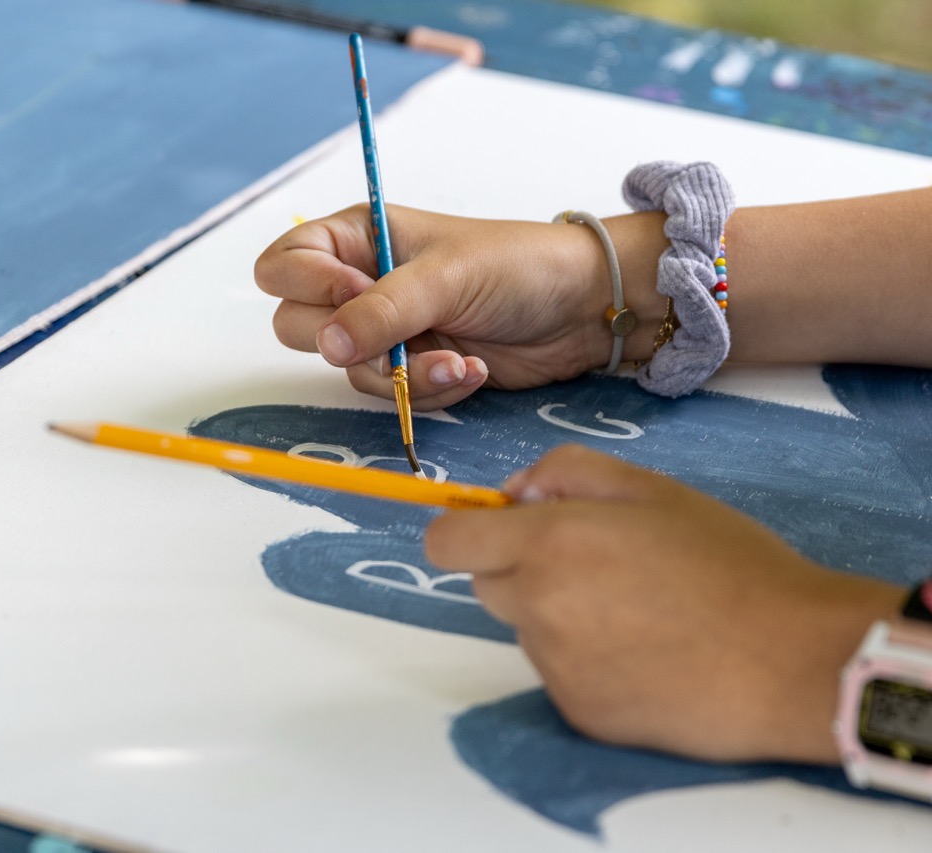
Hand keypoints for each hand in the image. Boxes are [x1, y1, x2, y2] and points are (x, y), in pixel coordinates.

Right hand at [254, 204, 669, 408]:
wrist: (580, 310)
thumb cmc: (518, 266)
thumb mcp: (445, 277)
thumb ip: (381, 311)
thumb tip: (326, 345)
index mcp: (359, 237)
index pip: (284, 265)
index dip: (309, 285)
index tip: (356, 291)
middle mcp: (360, 282)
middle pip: (298, 324)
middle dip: (351, 340)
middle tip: (402, 332)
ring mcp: (382, 329)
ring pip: (345, 368)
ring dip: (400, 373)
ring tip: (459, 360)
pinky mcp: (407, 368)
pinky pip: (387, 393)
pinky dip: (427, 390)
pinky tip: (470, 371)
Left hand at [424, 444, 905, 763]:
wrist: (794, 661)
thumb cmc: (731, 564)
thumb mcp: (653, 489)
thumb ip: (567, 472)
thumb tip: (513, 491)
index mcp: (550, 544)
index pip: (447, 543)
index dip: (466, 531)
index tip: (498, 529)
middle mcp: (538, 607)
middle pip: (486, 585)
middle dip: (520, 570)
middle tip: (596, 566)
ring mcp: (555, 667)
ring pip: (527, 630)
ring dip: (558, 616)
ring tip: (638, 612)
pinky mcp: (578, 712)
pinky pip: (559, 675)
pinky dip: (587, 662)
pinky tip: (647, 654)